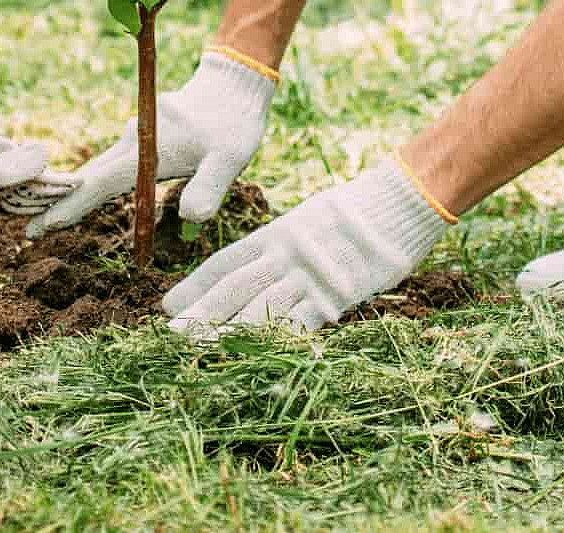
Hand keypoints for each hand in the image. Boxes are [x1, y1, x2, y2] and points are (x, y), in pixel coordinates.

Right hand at [24, 49, 275, 237]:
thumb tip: (189, 220)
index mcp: (146, 150)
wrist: (232, 84)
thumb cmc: (232, 125)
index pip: (100, 184)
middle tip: (27, 232)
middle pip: (87, 177)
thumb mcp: (229, 160)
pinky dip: (90, 183)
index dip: (70, 206)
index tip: (40, 226)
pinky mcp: (137, 137)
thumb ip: (209, 188)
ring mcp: (131, 137)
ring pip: (96, 170)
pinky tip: (79, 197)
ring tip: (43, 219)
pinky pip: (108, 164)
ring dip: (72, 193)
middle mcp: (131, 141)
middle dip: (57, 203)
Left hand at [162, 159, 451, 336]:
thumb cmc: (354, 211)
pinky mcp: (335, 295)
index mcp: (276, 234)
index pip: (226, 262)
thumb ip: (283, 245)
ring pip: (260, 309)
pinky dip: (276, 341)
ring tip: (200, 351)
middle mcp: (284, 255)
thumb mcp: (308, 220)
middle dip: (201, 313)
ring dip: (228, 333)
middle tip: (170, 336)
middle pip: (234, 288)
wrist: (395, 203)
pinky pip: (300, 323)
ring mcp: (309, 276)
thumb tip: (259, 264)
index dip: (195, 285)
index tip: (168, 306)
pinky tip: (254, 359)